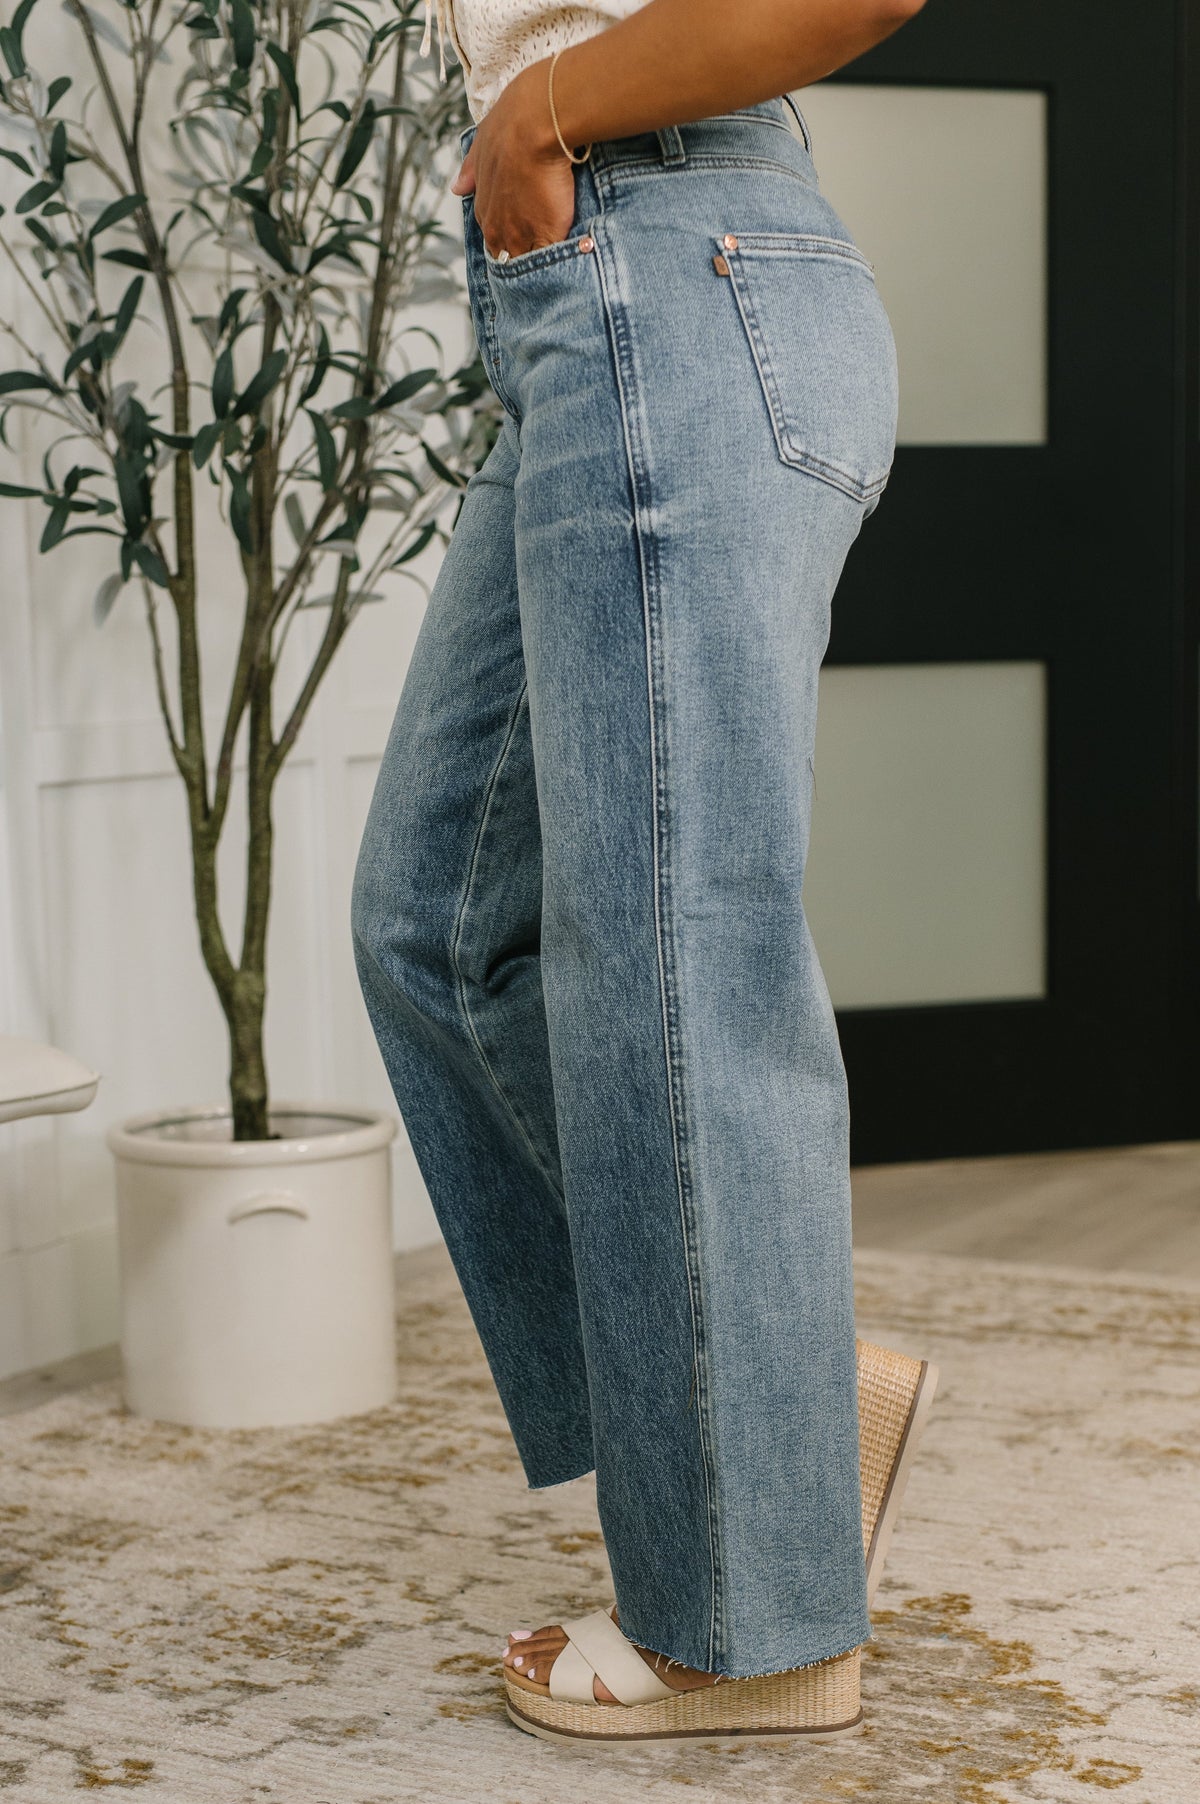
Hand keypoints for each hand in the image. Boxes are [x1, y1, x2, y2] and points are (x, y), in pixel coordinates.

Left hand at [450, 59, 577, 260]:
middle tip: (541, 256)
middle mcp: (498, 229)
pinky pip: (552, 261)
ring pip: (530, 265)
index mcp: (484, 210)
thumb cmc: (510, 127)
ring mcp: (521, 237)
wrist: (532, 125)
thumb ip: (471, 170)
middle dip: (524, 258)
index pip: (495, 240)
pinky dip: (561, 262)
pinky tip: (571, 256)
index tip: (526, 237)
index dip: (512, 240)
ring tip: (557, 264)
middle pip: (510, 259)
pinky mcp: (546, 237)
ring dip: (541, 264)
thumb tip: (457, 187)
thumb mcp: (481, 146)